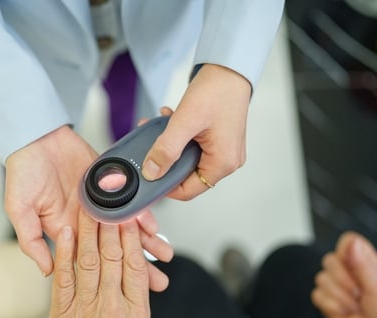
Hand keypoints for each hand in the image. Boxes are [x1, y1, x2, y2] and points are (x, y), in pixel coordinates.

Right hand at [5, 125, 172, 290]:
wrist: (37, 138)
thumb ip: (31, 241)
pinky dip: (141, 215)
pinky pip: (129, 202)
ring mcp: (100, 203)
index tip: (129, 294)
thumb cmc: (23, 172)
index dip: (109, 277)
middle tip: (159, 283)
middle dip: (137, 267)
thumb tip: (48, 272)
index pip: (92, 261)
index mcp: (66, 232)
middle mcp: (86, 222)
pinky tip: (154, 227)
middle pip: (115, 249)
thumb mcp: (19, 209)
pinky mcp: (110, 184)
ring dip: (146, 243)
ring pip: (127, 229)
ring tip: (165, 256)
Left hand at [49, 211, 149, 317]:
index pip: (135, 265)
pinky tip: (68, 232)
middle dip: (111, 227)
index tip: (131, 217)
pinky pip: (64, 276)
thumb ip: (137, 291)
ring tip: (90, 208)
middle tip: (110, 203)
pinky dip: (65, 252)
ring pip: (89, 261)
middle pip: (112, 258)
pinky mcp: (62, 309)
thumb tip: (141, 261)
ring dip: (90, 232)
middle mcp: (111, 306)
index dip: (133, 239)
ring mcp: (84, 307)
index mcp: (135, 309)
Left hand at [141, 64, 250, 199]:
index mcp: (222, 163)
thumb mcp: (185, 122)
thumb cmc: (216, 91)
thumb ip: (166, 149)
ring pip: (186, 157)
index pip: (188, 191)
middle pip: (186, 174)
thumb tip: (151, 172)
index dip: (164, 185)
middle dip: (164, 158)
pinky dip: (178, 135)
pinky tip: (169, 118)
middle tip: (148, 144)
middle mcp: (226, 160)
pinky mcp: (218, 138)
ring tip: (156, 126)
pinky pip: (192, 145)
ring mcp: (223, 149)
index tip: (147, 175)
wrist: (229, 67)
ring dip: (169, 144)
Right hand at [312, 231, 376, 317]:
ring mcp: (337, 285)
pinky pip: (316, 295)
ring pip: (320, 279)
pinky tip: (344, 312)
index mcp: (367, 262)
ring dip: (339, 297)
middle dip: (342, 281)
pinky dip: (330, 306)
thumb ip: (363, 265)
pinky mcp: (327, 299)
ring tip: (355, 307)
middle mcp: (350, 271)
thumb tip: (352, 243)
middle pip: (329, 260)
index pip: (348, 241)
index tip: (353, 267)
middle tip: (359, 293)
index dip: (346, 252)